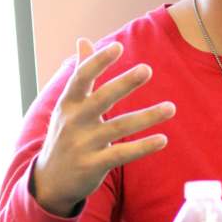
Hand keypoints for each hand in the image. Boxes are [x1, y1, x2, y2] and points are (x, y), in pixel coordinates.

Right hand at [32, 38, 175, 215]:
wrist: (49, 181)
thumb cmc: (66, 133)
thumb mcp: (68, 104)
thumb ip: (80, 72)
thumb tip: (83, 40)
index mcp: (68, 103)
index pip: (82, 78)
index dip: (98, 61)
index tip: (118, 47)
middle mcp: (74, 121)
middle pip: (101, 99)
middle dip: (123, 84)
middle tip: (147, 69)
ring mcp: (83, 145)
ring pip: (119, 127)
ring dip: (147, 116)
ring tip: (171, 107)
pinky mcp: (93, 166)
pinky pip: (122, 154)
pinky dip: (143, 147)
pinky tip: (163, 139)